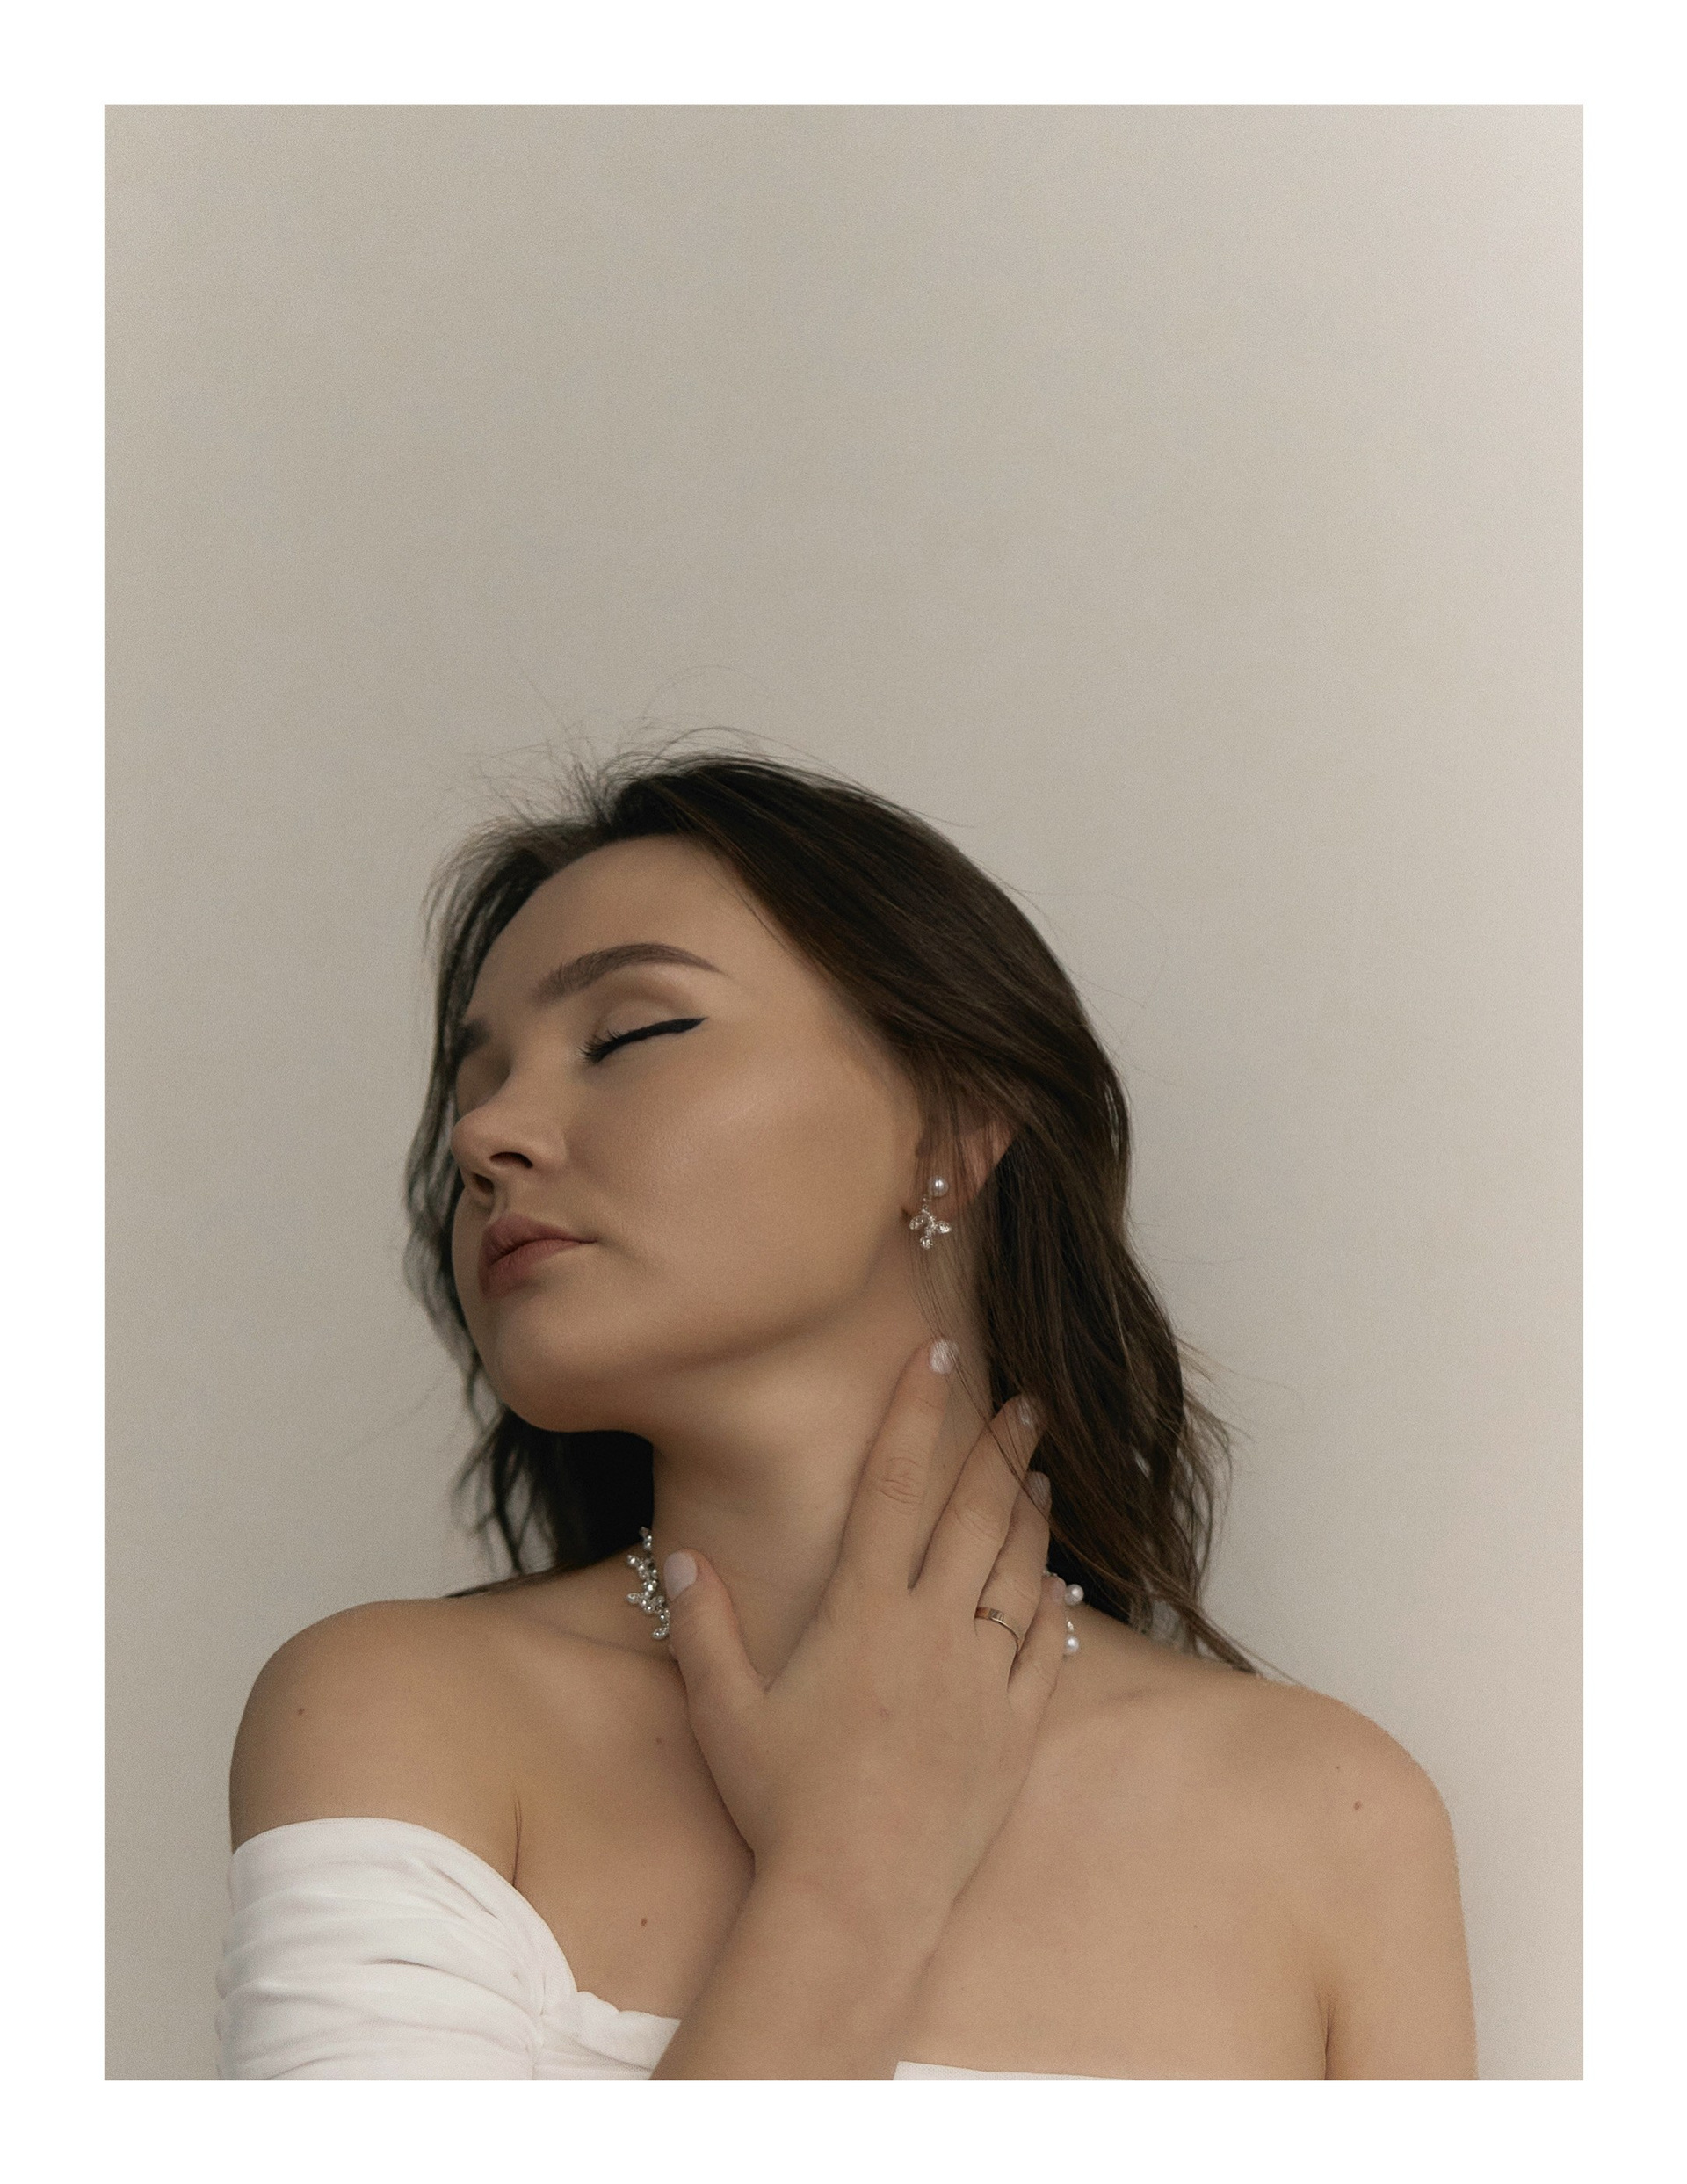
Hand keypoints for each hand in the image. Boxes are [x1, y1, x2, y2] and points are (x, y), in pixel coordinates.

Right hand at [660, 1339, 1066, 1924]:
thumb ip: (706, 1628)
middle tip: (1025, 1403)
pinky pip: (1046, 1653)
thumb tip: (686, 1557)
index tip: (940, 1356)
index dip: (916, 1414)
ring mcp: (981, 1680)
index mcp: (861, 1613)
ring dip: (1029, 1517)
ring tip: (1039, 1477)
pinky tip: (1057, 1585)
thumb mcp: (725, 1712)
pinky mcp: (1014, 1732)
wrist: (855, 1900)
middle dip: (999, 1449)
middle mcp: (931, 1631)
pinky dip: (1052, 1609)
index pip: (893, 1487)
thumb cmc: (780, 1807)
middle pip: (974, 1516)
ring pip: (1019, 1574)